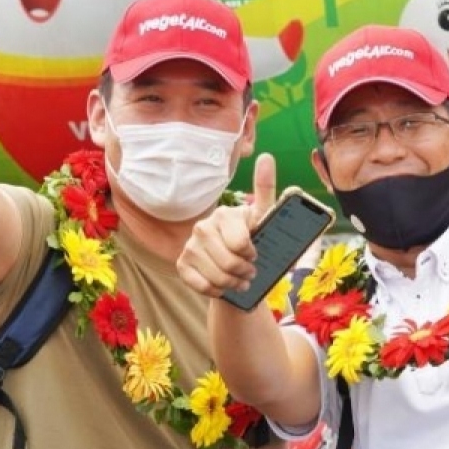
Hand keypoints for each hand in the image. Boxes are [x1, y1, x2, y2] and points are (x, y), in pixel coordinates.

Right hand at [177, 154, 275, 300]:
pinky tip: (223, 286)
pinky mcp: (182, 264)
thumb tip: (266, 157)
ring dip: (233, 284)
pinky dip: (216, 291)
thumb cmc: (254, 240)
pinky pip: (201, 286)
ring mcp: (190, 245)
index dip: (252, 255)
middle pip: (229, 263)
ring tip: (240, 280)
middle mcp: (202, 226)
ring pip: (216, 278)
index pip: (241, 244)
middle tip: (250, 272)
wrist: (236, 267)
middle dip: (245, 273)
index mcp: (224, 214)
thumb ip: (266, 191)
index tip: (255, 253)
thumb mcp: (265, 219)